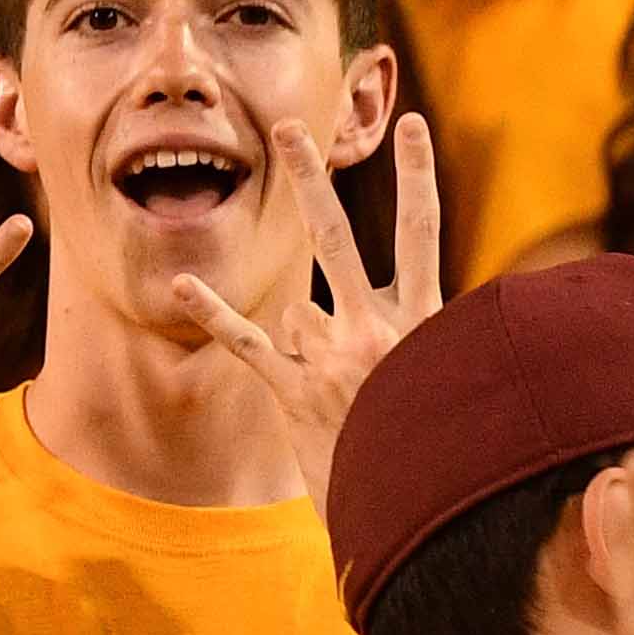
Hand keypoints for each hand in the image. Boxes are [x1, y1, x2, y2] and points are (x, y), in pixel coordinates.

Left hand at [167, 114, 438, 491]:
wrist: (416, 511)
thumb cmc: (441, 443)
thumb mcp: (453, 377)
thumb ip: (428, 329)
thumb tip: (412, 294)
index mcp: (423, 323)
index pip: (422, 231)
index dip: (419, 174)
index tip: (411, 123)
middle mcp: (375, 331)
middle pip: (337, 237)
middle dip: (312, 180)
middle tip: (288, 127)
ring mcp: (329, 360)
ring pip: (297, 301)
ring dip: (300, 320)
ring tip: (319, 358)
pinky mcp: (294, 392)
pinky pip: (247, 343)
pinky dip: (213, 312)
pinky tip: (179, 284)